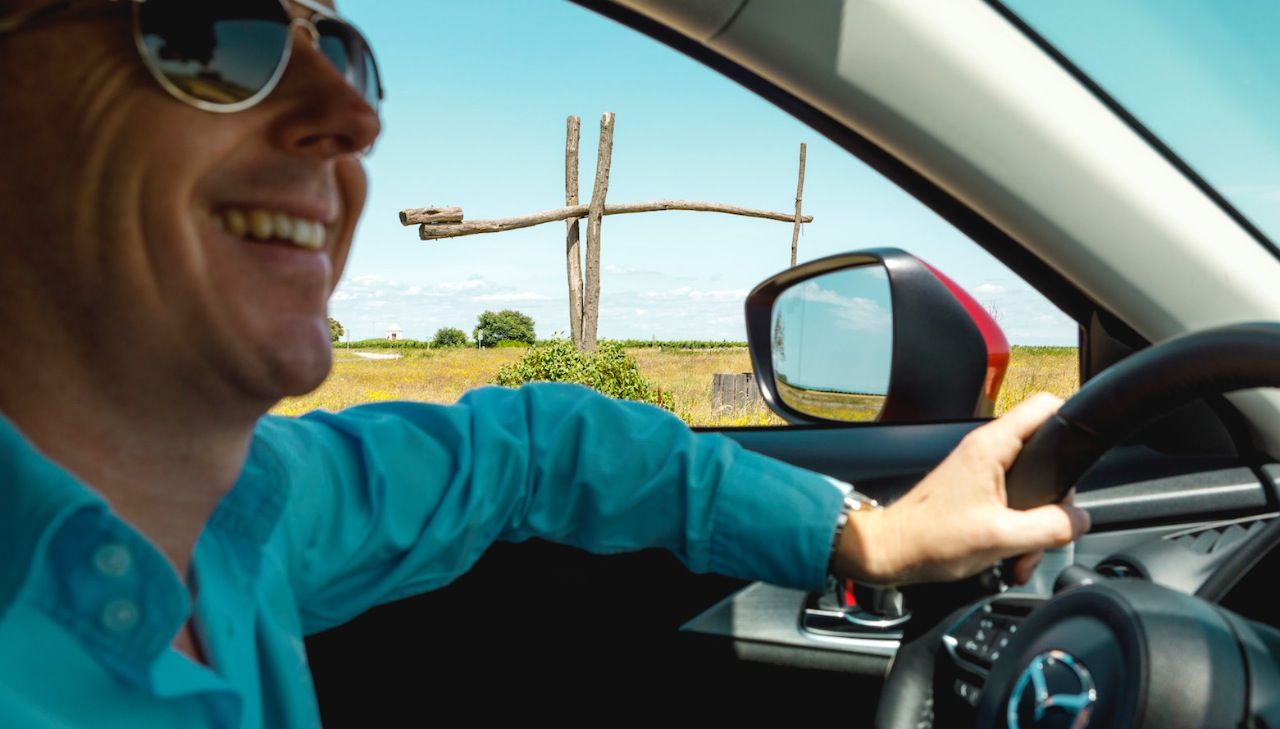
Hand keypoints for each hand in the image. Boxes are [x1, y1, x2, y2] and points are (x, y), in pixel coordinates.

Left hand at [832, 393, 1091, 586]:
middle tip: (1043, 535)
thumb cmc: (930, 539)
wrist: (889, 553)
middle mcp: (986, 452)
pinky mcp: (975, 493)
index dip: (1072, 421)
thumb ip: (1049, 527)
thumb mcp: (1002, 537)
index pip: (1045, 407)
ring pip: (1031, 491)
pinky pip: (1012, 507)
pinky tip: (1007, 559)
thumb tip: (1079, 520)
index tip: (1085, 452)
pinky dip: (1015, 534)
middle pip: (1047, 459)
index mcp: (991, 447)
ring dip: (1033, 530)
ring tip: (1017, 558)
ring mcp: (981, 472)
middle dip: (1052, 506)